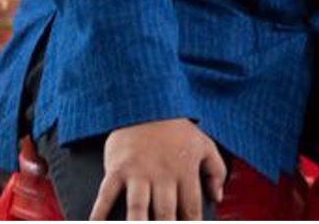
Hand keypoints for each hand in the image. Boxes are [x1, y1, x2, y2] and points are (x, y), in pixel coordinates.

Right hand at [92, 118, 226, 220]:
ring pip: (138, 207)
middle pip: (165, 214)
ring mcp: (139, 172)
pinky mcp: (118, 168)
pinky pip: (107, 194)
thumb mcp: (204, 145)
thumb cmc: (177, 130)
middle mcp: (163, 175)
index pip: (190, 209)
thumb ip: (215, 171)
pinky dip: (100, 211)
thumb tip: (218, 197)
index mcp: (185, 172)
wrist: (147, 105)